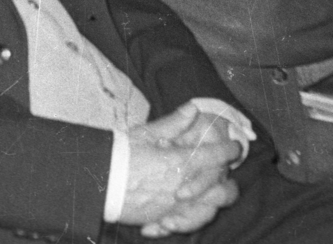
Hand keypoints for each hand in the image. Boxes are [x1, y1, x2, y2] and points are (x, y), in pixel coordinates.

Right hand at [120, 107, 239, 230]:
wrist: (97, 182)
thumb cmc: (120, 154)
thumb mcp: (146, 133)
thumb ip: (174, 123)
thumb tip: (194, 109)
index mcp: (182, 163)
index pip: (217, 157)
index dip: (230, 150)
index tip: (235, 146)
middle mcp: (184, 189)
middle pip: (224, 192)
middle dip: (228, 181)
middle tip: (223, 171)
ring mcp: (176, 209)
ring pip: (210, 211)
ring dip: (213, 201)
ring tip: (208, 192)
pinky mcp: (163, 221)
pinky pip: (187, 224)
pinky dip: (190, 218)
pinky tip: (185, 209)